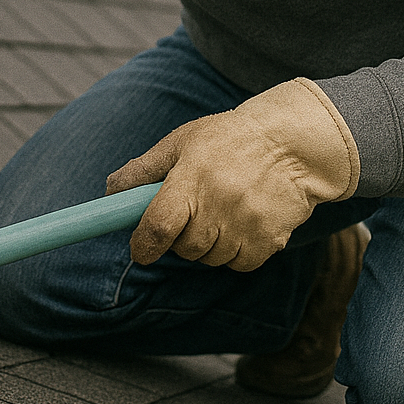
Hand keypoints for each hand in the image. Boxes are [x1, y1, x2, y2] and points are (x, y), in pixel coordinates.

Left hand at [105, 78, 358, 271]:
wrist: (293, 144)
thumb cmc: (229, 139)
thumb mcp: (182, 141)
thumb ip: (143, 169)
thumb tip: (110, 193)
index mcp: (192, 176)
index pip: (158, 227)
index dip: (143, 245)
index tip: (140, 248)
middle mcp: (220, 202)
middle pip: (184, 248)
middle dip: (179, 238)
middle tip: (192, 212)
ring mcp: (247, 224)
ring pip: (210, 259)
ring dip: (208, 244)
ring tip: (221, 211)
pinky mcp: (270, 240)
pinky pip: (238, 263)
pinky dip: (234, 251)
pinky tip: (242, 222)